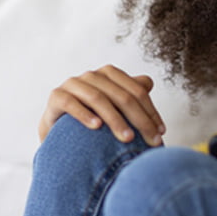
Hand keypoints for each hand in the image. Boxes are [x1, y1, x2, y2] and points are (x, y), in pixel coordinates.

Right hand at [38, 64, 165, 145]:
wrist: (60, 133)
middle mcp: (92, 76)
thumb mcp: (114, 108)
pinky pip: (70, 103)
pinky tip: (97, 127)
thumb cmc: (93, 120)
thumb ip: (131, 94)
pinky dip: (84, 114)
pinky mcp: (56, 96)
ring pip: (98, 98)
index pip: (137, 91)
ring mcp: (72, 84)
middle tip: (150, 141)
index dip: (151, 112)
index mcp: (110, 74)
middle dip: (139, 119)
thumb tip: (148, 82)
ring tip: (127, 138)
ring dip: (115, 119)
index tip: (161, 133)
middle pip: (121, 96)